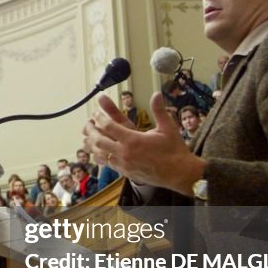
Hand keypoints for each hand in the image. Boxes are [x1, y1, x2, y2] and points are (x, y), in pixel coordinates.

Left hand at [83, 93, 205, 195]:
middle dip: (91, 131)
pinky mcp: (125, 173)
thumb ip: (160, 110)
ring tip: (86, 138)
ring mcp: (124, 164)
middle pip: (99, 141)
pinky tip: (98, 152)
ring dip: (92, 145)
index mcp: (133, 140)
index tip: (96, 112)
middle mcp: (125, 153)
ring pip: (100, 154)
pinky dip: (100, 156)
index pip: (109, 126)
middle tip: (87, 124)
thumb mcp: (168, 127)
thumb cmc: (174, 150)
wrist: (180, 174)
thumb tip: (157, 94)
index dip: (100, 118)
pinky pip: (107, 164)